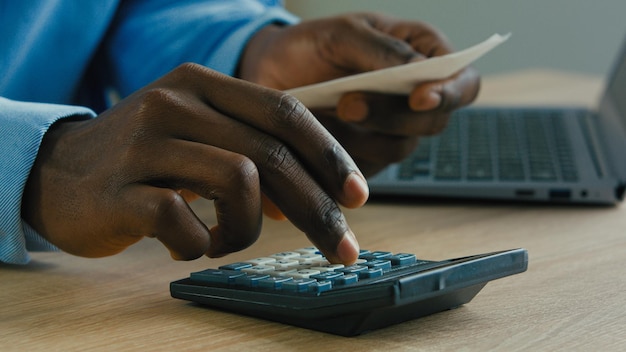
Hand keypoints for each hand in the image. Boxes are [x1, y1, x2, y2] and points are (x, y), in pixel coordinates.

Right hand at [21, 63, 366, 263]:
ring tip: (224, 240)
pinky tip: (185, 246)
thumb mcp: (197, 136)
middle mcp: (177, 103)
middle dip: (317, 209)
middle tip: (341, 247)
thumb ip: (249, 152)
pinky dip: (198, 244)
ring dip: (246, 228)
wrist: (56, 174)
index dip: (330, 156)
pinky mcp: (121, 189)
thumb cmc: (141, 160)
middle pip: (272, 156)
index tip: (358, 196)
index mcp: (203, 84)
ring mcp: (146, 144)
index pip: (285, 112)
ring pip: (238, 184)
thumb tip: (310, 196)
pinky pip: (185, 221)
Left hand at [239, 12, 479, 175]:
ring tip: (328, 115)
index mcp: (422, 56)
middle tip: (349, 104)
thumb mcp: (343, 33)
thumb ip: (383, 50)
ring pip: (401, 147)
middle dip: (392, 116)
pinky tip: (320, 134)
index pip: (463, 81)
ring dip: (365, 137)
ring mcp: (389, 131)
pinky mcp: (364, 157)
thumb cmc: (312, 45)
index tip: (419, 97)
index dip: (450, 93)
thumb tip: (422, 70)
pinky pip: (366, 167)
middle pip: (433, 122)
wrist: (269, 72)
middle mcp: (413, 99)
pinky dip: (344, 154)